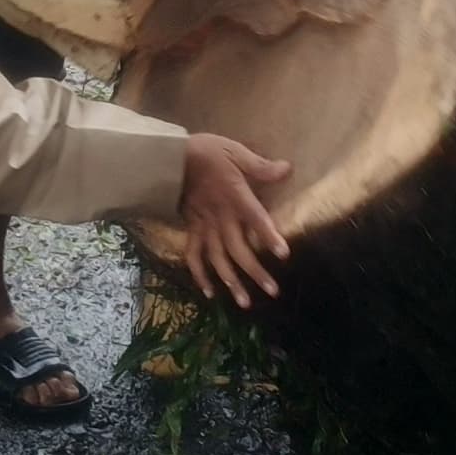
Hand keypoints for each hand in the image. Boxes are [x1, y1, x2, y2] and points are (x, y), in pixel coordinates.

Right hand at [177, 132, 290, 307]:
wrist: (169, 158)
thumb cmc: (206, 152)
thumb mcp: (235, 151)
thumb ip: (260, 165)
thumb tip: (286, 169)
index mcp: (234, 197)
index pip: (255, 218)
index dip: (268, 236)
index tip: (283, 255)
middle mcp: (220, 217)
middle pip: (238, 249)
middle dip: (255, 272)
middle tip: (273, 292)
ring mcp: (204, 226)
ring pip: (218, 259)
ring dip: (231, 282)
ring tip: (245, 303)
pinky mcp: (191, 229)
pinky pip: (194, 255)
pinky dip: (200, 274)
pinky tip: (209, 293)